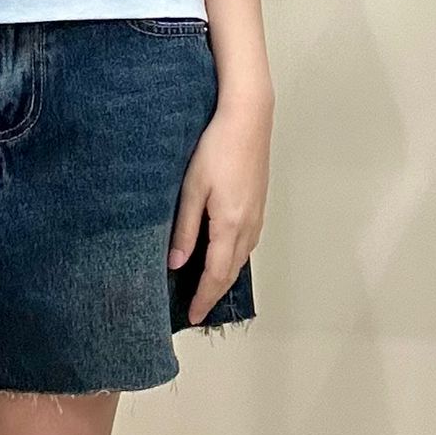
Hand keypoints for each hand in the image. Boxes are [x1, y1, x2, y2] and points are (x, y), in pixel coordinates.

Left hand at [168, 94, 272, 324]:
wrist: (248, 118)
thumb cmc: (217, 147)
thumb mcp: (191, 189)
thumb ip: (185, 229)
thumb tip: (177, 264)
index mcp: (230, 225)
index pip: (216, 275)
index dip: (203, 298)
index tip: (192, 316)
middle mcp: (249, 226)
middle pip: (231, 272)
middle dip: (214, 294)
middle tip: (197, 310)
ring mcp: (257, 216)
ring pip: (241, 259)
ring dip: (224, 278)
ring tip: (206, 290)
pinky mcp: (258, 205)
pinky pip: (246, 244)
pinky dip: (234, 260)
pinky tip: (222, 259)